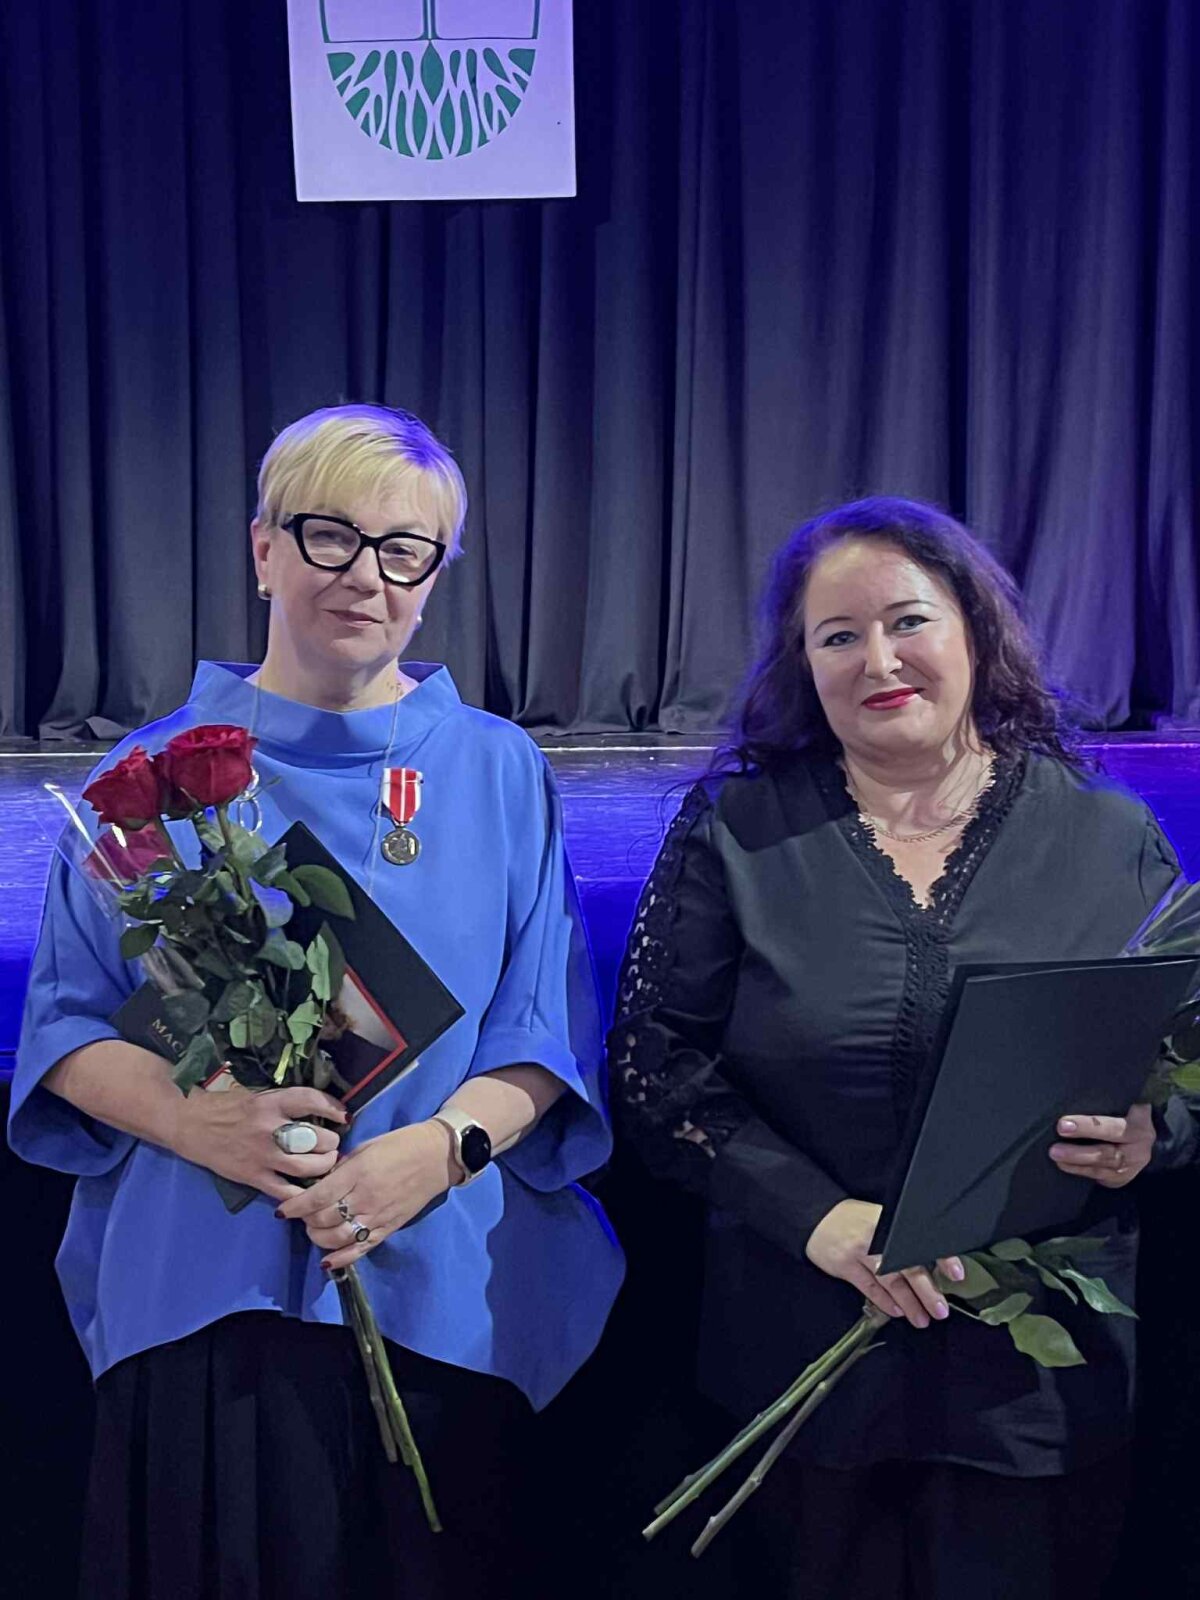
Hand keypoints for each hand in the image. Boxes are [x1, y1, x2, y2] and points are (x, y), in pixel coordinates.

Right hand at [172, 1084, 345, 1200]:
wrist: (188, 1123)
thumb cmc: (225, 1106)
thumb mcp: (257, 1096)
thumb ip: (284, 1104)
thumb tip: (318, 1110)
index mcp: (271, 1102)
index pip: (312, 1100)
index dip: (333, 1108)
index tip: (344, 1115)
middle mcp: (269, 1128)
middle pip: (316, 1139)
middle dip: (332, 1144)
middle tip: (333, 1145)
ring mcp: (261, 1155)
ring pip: (306, 1167)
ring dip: (323, 1168)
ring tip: (326, 1165)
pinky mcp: (252, 1176)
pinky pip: (284, 1191)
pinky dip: (301, 1194)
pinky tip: (308, 1191)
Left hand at [275, 1120, 460, 1270]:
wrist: (437, 1155)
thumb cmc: (400, 1144)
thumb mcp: (366, 1147)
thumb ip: (342, 1168)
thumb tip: (321, 1184)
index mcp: (359, 1171)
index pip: (319, 1196)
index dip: (296, 1206)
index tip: (281, 1210)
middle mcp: (366, 1196)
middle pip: (325, 1219)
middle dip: (306, 1220)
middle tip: (301, 1215)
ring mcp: (378, 1215)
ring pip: (339, 1238)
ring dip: (319, 1238)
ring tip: (314, 1230)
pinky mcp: (389, 1228)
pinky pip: (361, 1249)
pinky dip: (341, 1259)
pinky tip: (327, 1262)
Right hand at [805, 1198, 962, 1329]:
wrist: (818, 1217)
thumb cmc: (855, 1220)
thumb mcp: (880, 1218)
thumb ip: (902, 1237)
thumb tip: (935, 1261)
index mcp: (890, 1221)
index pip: (920, 1239)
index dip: (941, 1256)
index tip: (956, 1272)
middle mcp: (876, 1236)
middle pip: (907, 1266)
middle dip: (926, 1290)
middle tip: (941, 1309)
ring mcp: (859, 1251)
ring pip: (889, 1281)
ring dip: (908, 1303)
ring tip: (922, 1318)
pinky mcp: (845, 1265)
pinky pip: (869, 1287)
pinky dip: (884, 1301)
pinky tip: (896, 1310)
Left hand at [1049, 1104, 1154, 1187]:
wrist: (1149, 1141)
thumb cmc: (1129, 1114)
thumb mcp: (1129, 1104)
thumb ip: (1112, 1100)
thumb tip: (1076, 1085)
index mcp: (1139, 1124)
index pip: (1113, 1126)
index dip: (1088, 1126)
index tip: (1063, 1123)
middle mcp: (1138, 1148)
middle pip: (1107, 1151)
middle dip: (1078, 1150)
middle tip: (1055, 1147)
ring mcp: (1131, 1166)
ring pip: (1102, 1166)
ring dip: (1076, 1161)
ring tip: (1055, 1154)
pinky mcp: (1122, 1178)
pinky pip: (1100, 1176)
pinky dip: (1080, 1171)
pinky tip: (1063, 1165)